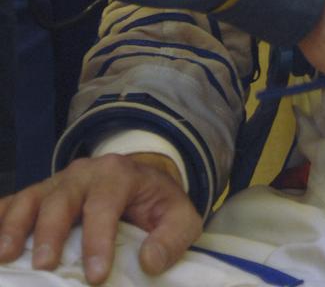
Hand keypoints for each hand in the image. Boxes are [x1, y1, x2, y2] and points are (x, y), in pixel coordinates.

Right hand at [0, 153, 200, 284]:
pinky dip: (0, 217)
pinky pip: (13, 201)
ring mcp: (57, 182)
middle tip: (45, 265)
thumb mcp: (180, 216)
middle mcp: (84, 174)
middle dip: (51, 231)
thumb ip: (172, 238)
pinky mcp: (40, 194)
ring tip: (6, 255)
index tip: (96, 276)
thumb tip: (150, 262)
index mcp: (119, 175)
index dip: (99, 239)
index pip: (105, 204)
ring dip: (14, 225)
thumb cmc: (157, 203)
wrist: (141, 179)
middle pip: (62, 198)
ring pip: (31, 197)